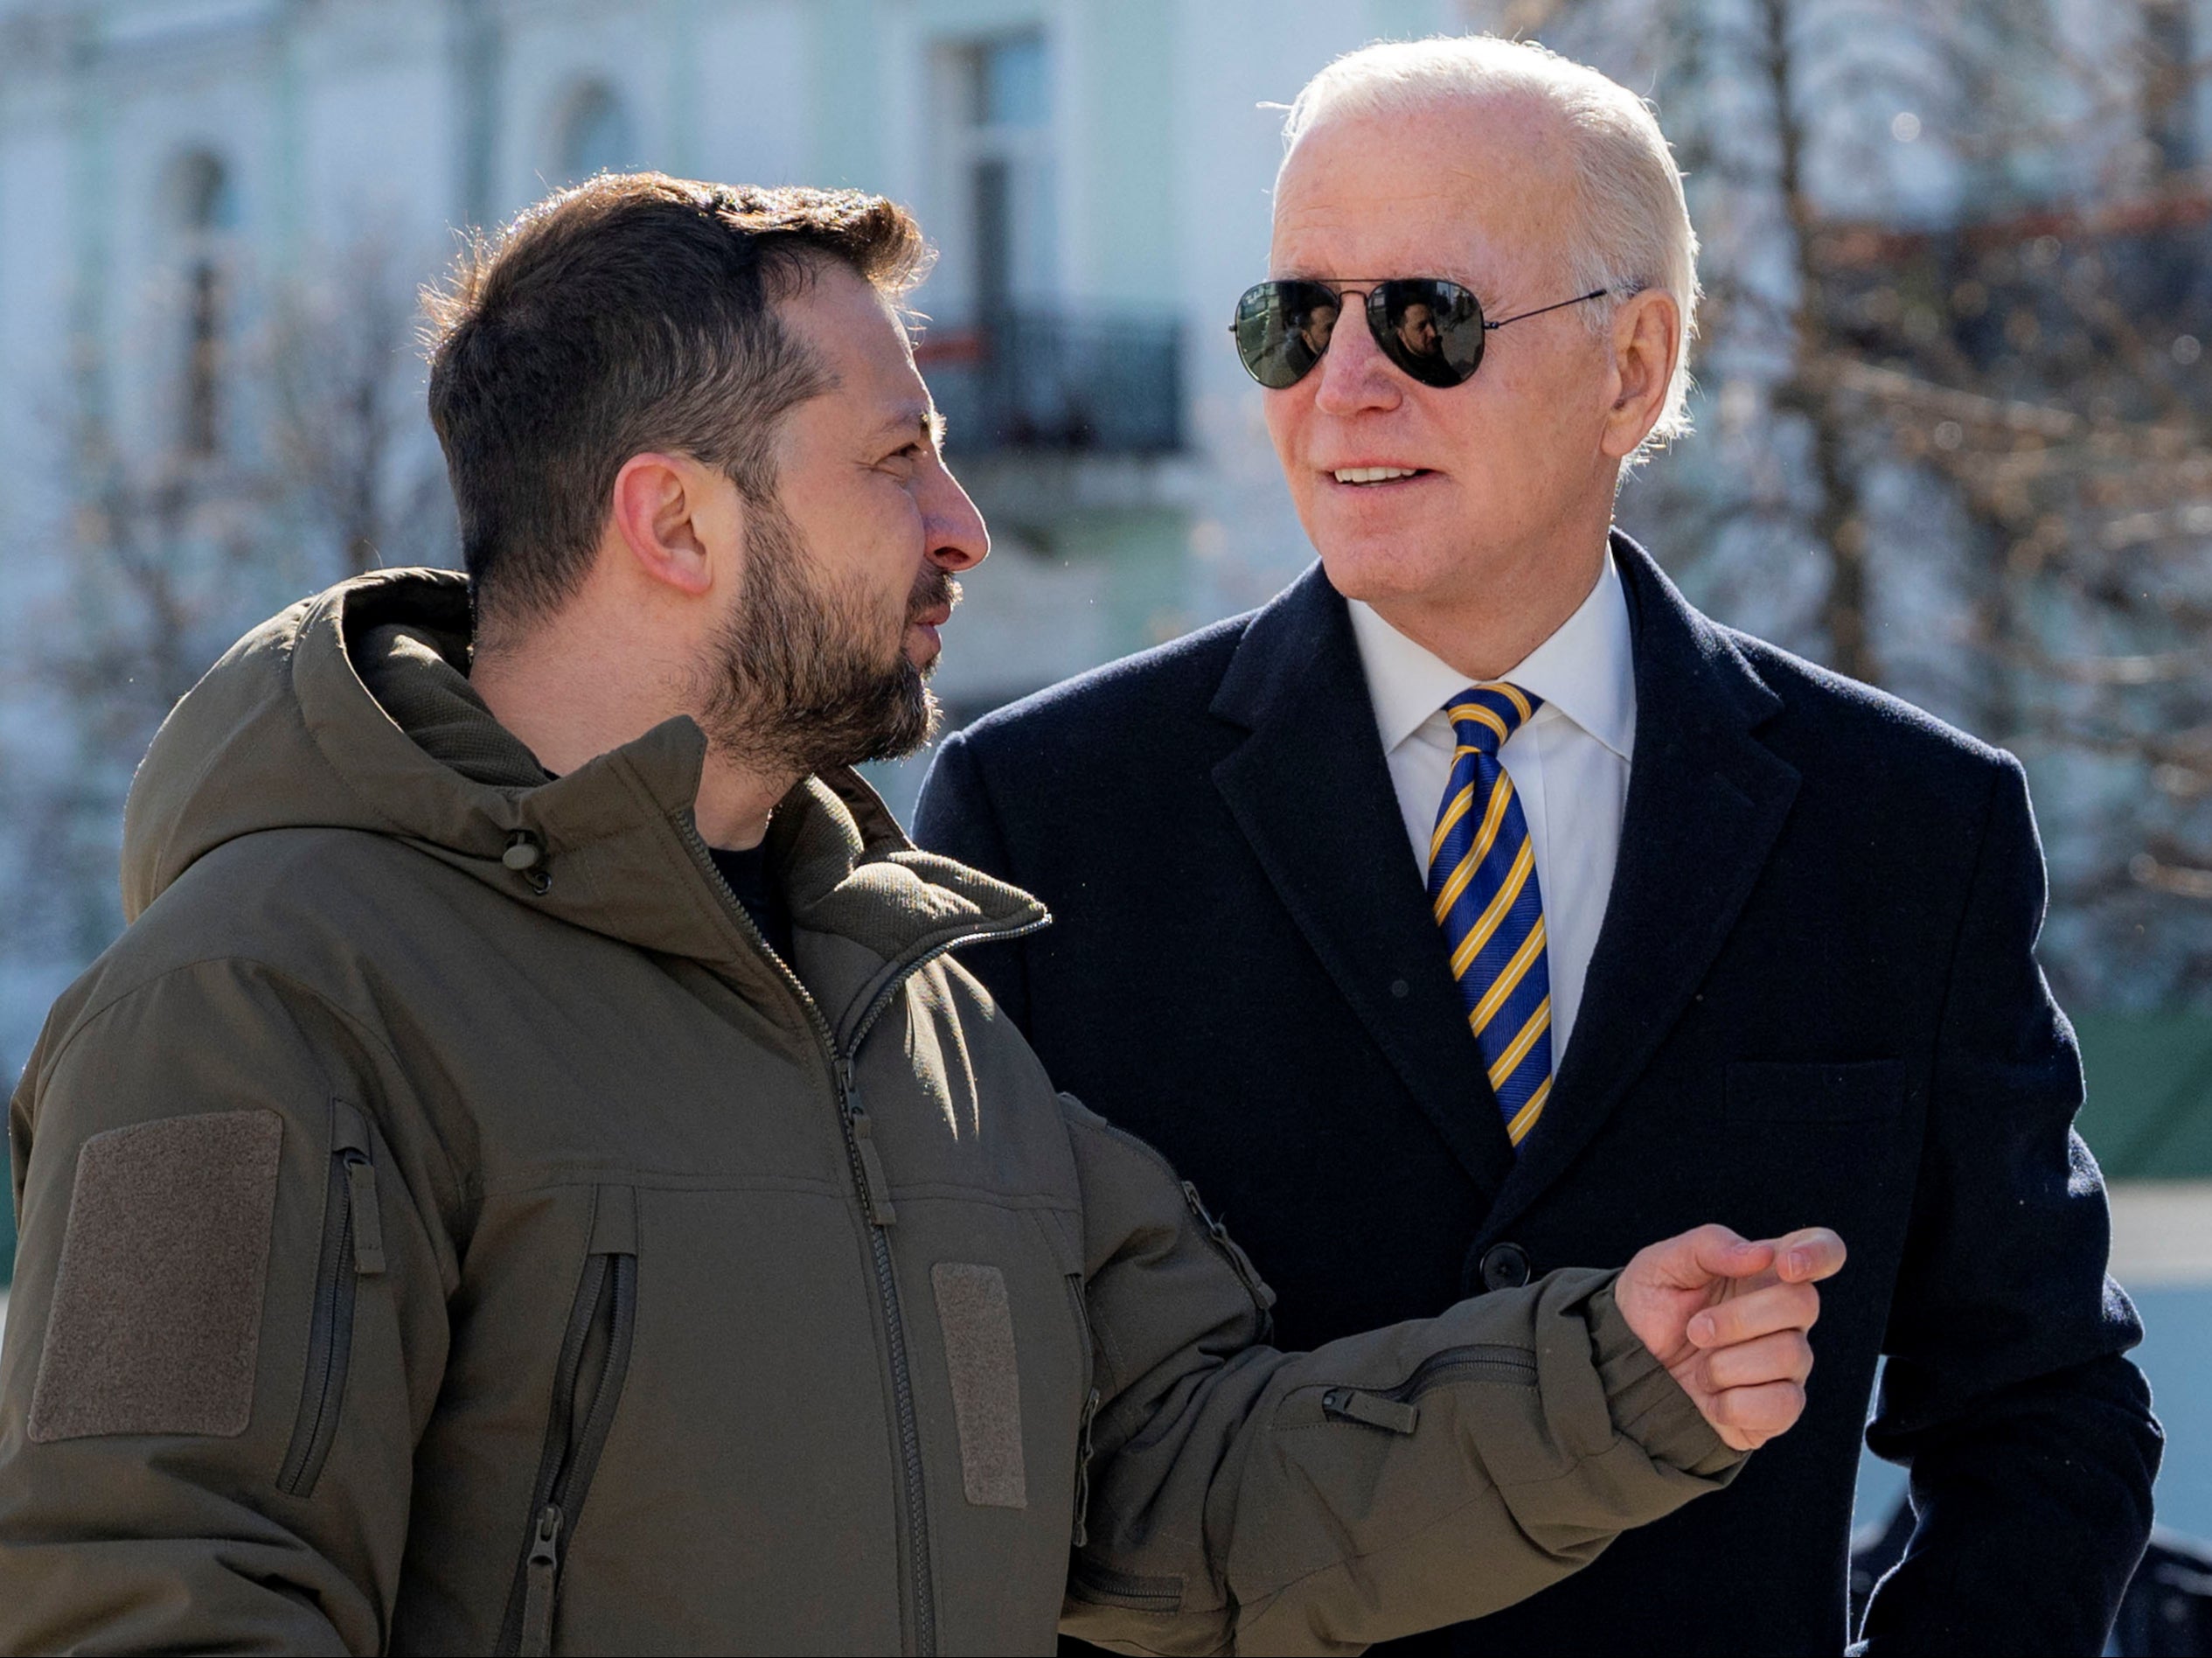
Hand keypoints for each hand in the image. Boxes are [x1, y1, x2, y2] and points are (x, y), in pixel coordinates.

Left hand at [1614, 1224, 1846, 1451]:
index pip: (1823, 1250)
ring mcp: (1787, 1365)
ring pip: (1792, 1355)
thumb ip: (1710, 1246)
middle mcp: (1785, 1317)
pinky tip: (1713, 1397)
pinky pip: (1783, 1405)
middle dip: (1740, 1318)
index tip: (1785, 1265)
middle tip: (1696, 1329)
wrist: (1626, 1364)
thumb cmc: (1651, 1307)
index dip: (1818, 1252)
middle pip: (1804, 1302)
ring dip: (1728, 1363)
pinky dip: (1735, 1403)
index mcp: (1764, 1272)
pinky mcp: (1779, 1409)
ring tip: (1700, 1366)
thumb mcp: (1662, 1264)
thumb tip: (1762, 1253)